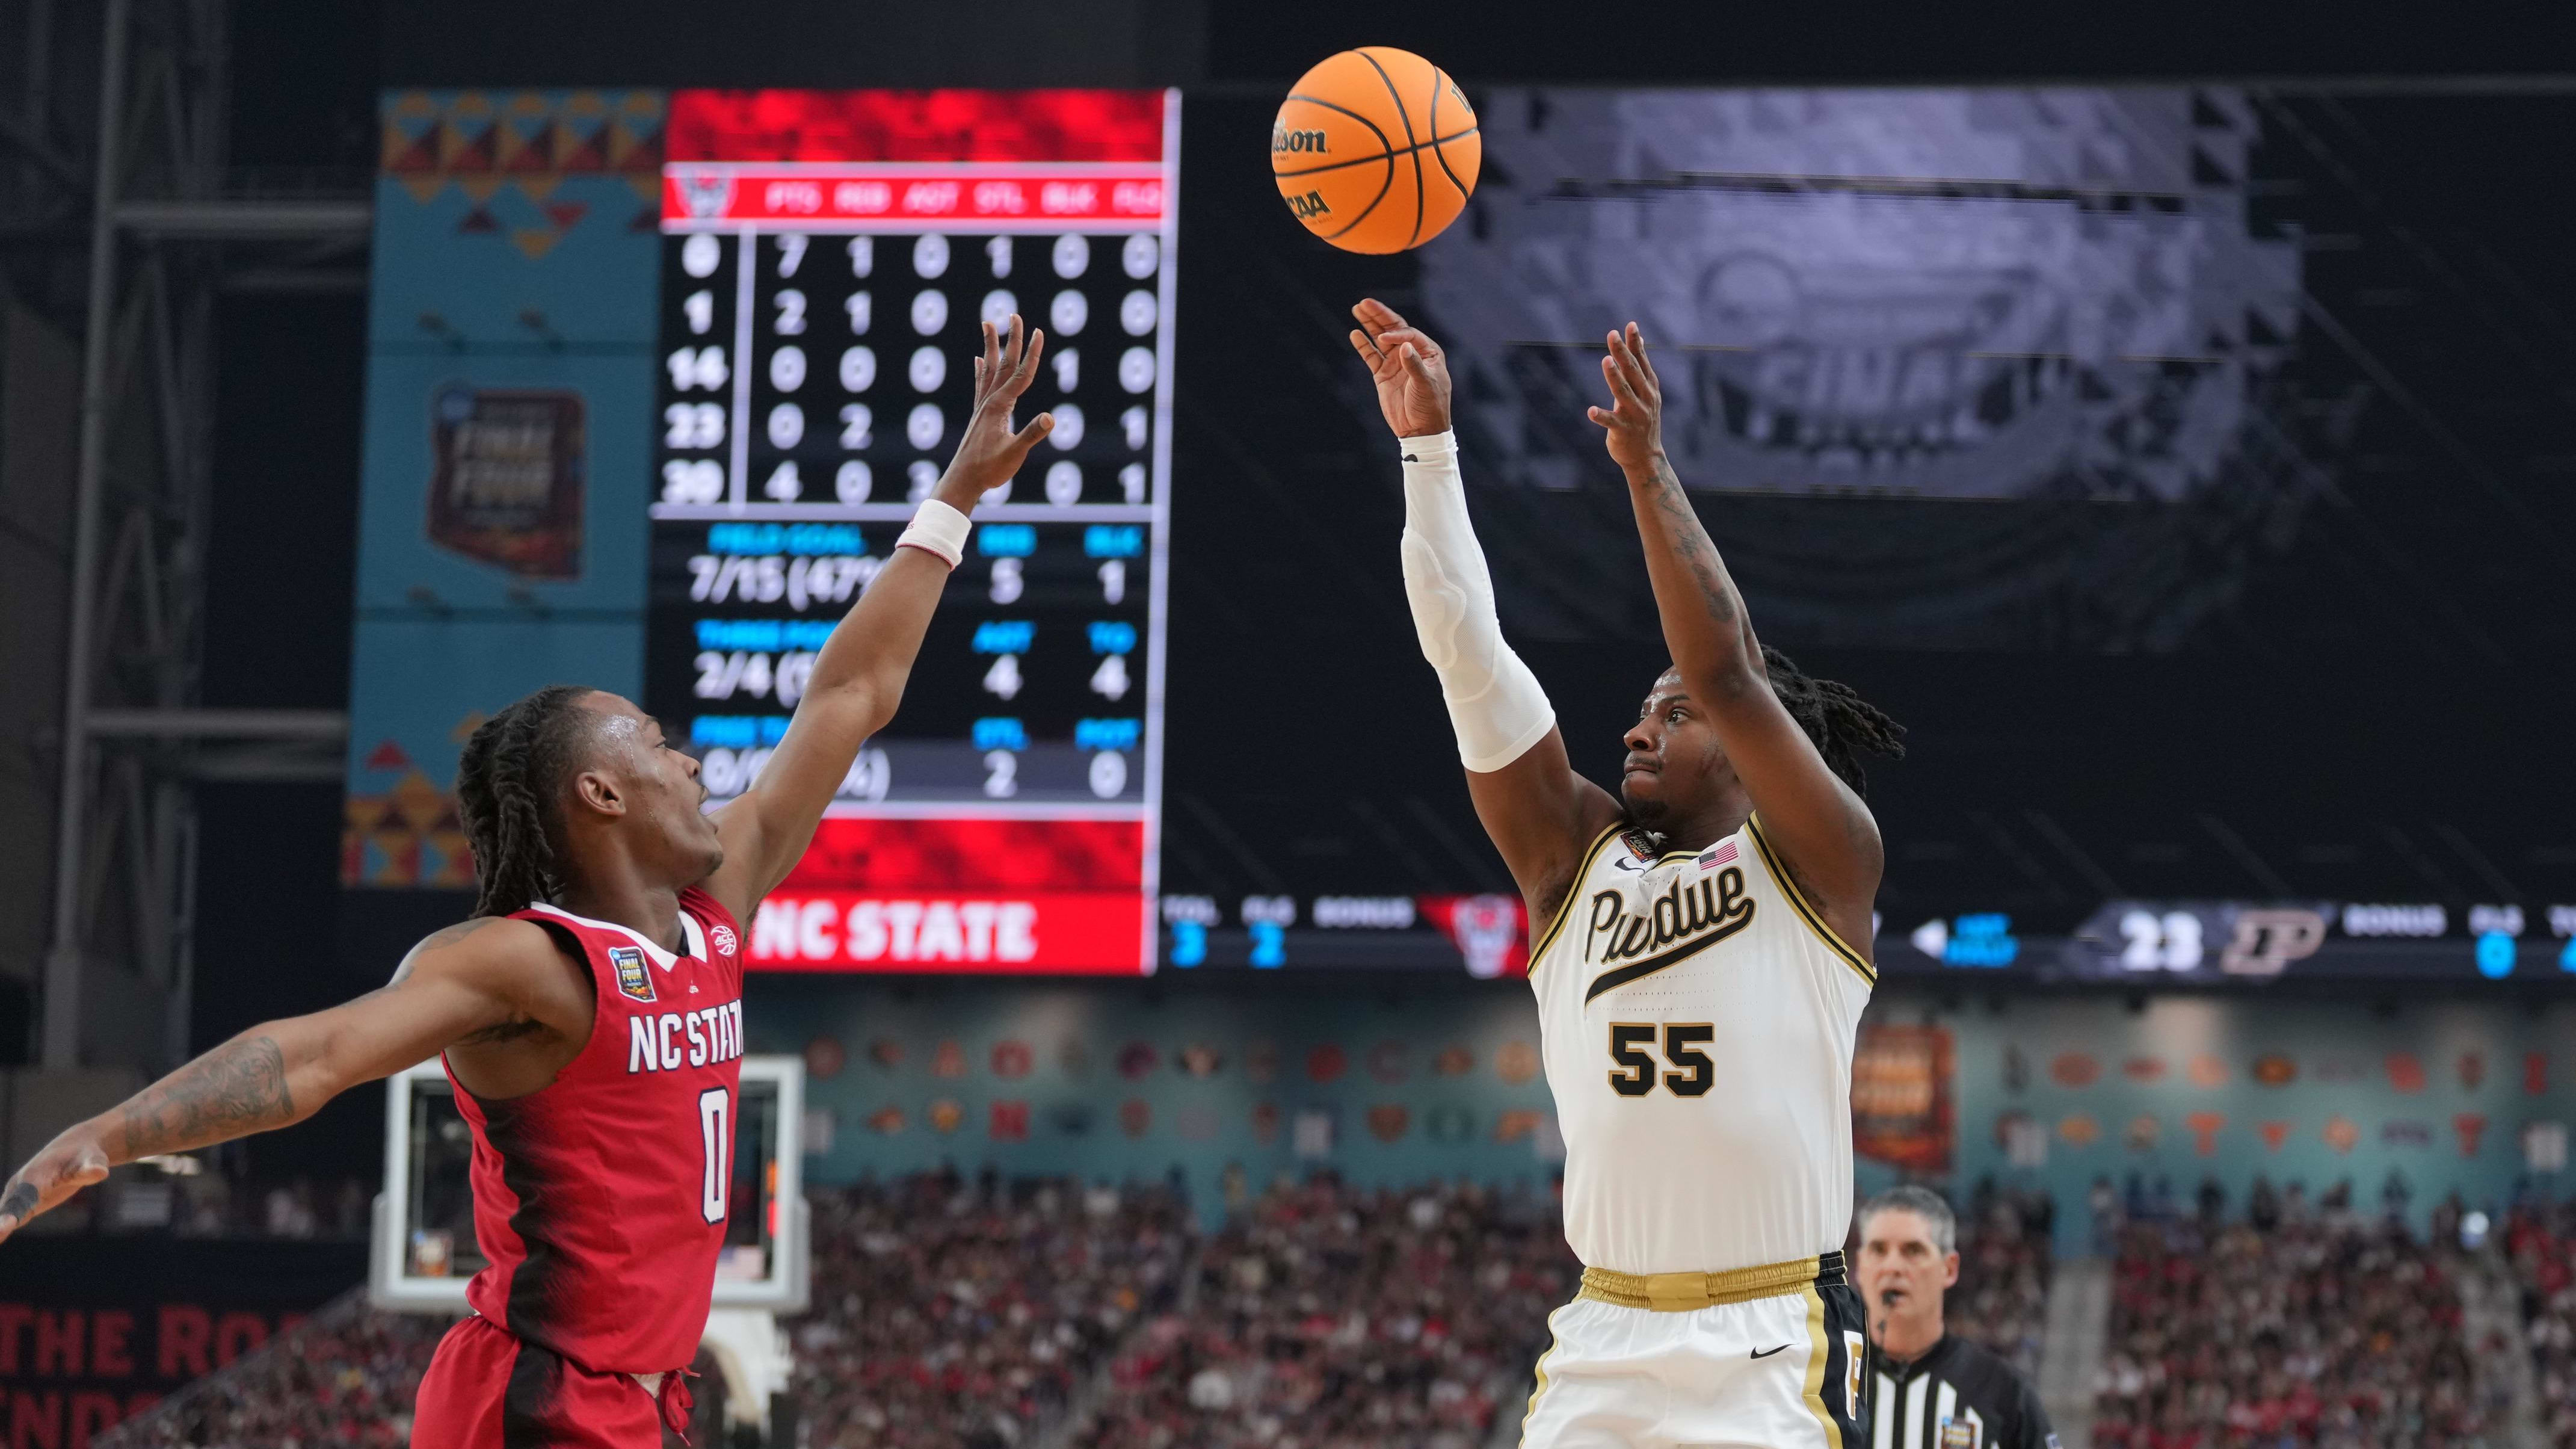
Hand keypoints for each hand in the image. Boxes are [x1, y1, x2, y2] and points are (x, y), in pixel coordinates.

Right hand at [0, 1121, 111, 1244]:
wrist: (75, 1147)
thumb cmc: (86, 1155)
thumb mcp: (93, 1160)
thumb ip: (92, 1167)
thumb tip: (101, 1172)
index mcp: (37, 1174)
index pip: (25, 1195)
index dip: (16, 1211)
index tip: (6, 1225)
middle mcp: (21, 1183)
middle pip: (9, 1206)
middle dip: (1, 1222)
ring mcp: (18, 1192)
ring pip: (5, 1212)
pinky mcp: (22, 1201)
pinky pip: (9, 1215)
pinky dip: (1, 1227)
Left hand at [933, 315, 1053, 509]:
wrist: (963, 480)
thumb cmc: (989, 469)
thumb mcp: (1015, 453)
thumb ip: (1032, 434)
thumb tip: (1050, 418)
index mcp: (1000, 406)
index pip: (1021, 374)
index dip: (1032, 353)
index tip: (1039, 332)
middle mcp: (989, 401)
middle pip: (1004, 363)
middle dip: (1011, 339)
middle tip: (1014, 315)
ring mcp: (982, 406)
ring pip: (990, 369)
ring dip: (992, 345)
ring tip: (989, 324)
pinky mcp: (979, 415)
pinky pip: (981, 384)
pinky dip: (982, 369)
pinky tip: (980, 360)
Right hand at [1348, 298, 1451, 437]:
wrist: (1420, 430)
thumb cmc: (1430, 407)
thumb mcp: (1426, 386)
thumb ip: (1414, 366)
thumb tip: (1404, 347)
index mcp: (1427, 352)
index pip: (1408, 335)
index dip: (1396, 334)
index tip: (1384, 339)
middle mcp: (1411, 353)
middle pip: (1393, 329)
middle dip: (1379, 316)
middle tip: (1364, 302)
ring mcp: (1395, 363)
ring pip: (1380, 339)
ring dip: (1369, 324)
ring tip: (1357, 308)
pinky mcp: (1383, 374)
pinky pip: (1371, 356)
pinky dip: (1363, 346)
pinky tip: (1354, 334)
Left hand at [1587, 322, 1664, 476]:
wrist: (1646, 457)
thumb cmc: (1641, 419)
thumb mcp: (1645, 391)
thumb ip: (1639, 367)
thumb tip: (1638, 339)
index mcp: (1649, 387)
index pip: (1642, 361)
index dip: (1636, 343)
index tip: (1630, 325)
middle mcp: (1645, 399)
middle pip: (1632, 372)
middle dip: (1623, 352)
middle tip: (1612, 335)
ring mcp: (1635, 415)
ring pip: (1623, 392)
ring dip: (1614, 376)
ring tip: (1606, 360)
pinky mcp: (1622, 431)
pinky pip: (1610, 422)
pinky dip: (1600, 416)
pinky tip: (1590, 411)